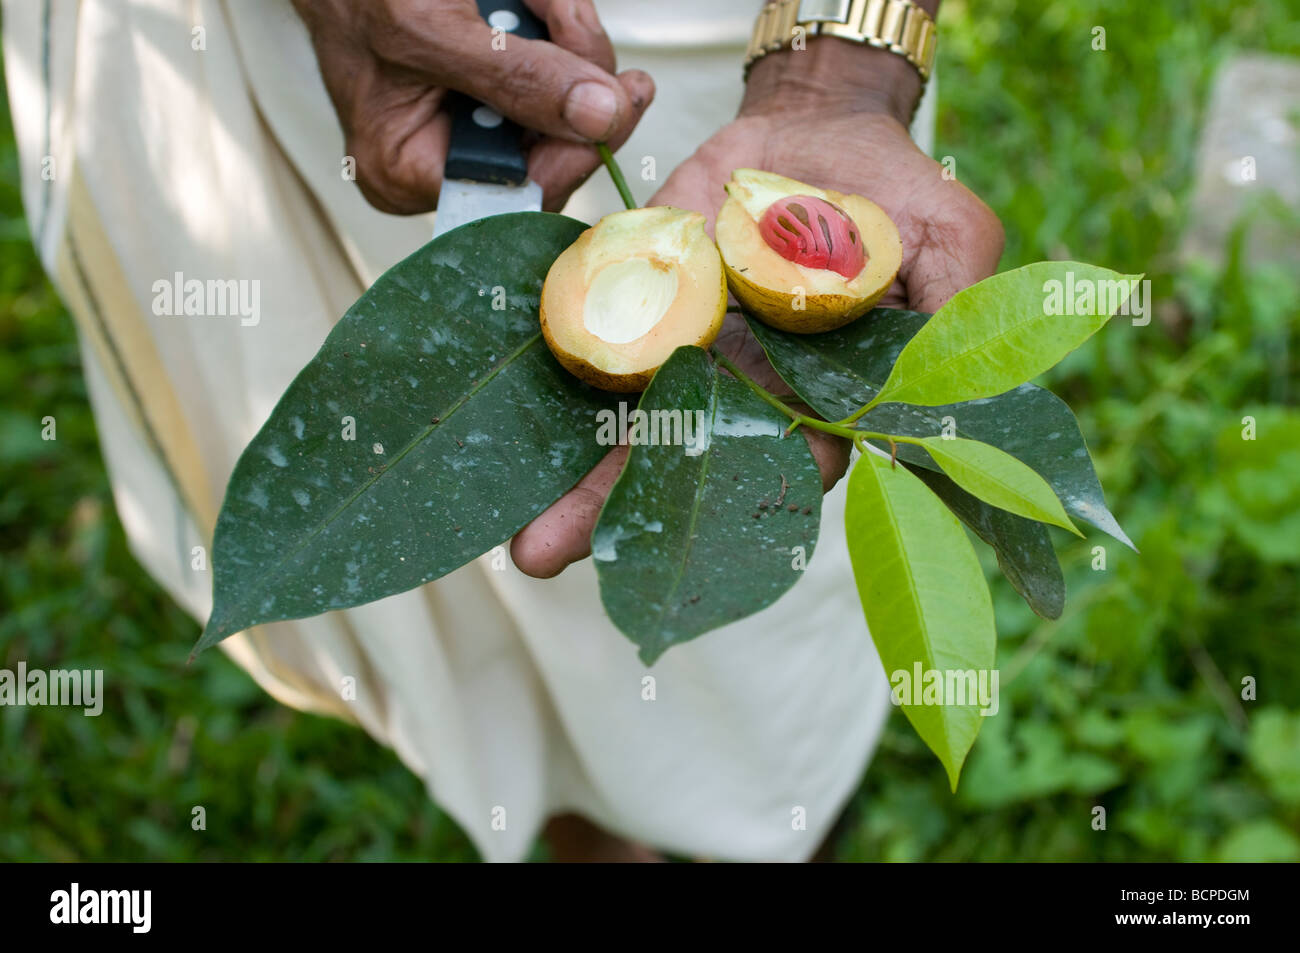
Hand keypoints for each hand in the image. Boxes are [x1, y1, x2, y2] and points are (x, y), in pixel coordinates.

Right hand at [292, 0, 654, 213]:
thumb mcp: (429, 30)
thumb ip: (514, 76)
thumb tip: (599, 117)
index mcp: (408, 173)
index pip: (521, 192)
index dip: (578, 149)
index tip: (621, 98)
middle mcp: (446, 163)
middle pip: (555, 150)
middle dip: (576, 77)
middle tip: (566, 15)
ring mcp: (476, 127)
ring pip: (567, 106)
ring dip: (569, 39)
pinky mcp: (499, 92)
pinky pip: (557, 75)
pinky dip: (558, 27)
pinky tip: (537, 2)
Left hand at [511, 39, 1003, 578]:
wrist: (815, 130)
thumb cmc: (898, 194)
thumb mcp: (950, 238)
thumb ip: (948, 310)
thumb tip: (932, 398)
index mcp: (826, 395)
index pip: (790, 462)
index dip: (747, 497)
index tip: (702, 537)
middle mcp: (753, 392)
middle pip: (693, 466)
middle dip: (632, 515)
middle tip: (550, 558)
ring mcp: (694, 356)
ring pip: (635, 430)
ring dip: (579, 485)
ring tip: (523, 543)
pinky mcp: (649, 309)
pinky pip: (602, 354)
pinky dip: (561, 392)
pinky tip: (509, 439)